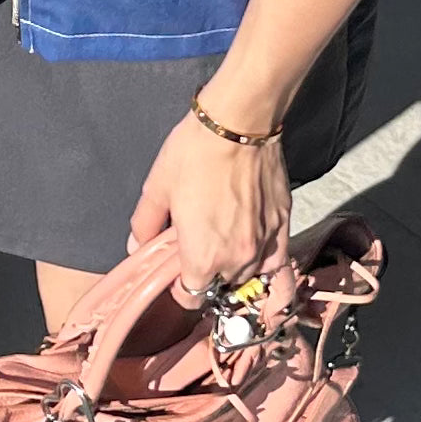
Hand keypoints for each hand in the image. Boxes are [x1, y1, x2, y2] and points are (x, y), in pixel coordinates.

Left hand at [128, 111, 291, 303]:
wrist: (239, 125)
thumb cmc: (194, 153)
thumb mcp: (157, 188)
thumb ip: (145, 225)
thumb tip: (137, 245)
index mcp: (201, 257)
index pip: (191, 296)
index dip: (179, 287)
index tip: (175, 271)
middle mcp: (237, 260)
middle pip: (221, 288)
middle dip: (206, 275)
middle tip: (196, 248)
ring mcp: (265, 245)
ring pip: (249, 276)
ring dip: (234, 268)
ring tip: (222, 244)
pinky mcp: (284, 226)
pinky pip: (277, 261)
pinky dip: (264, 261)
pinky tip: (252, 248)